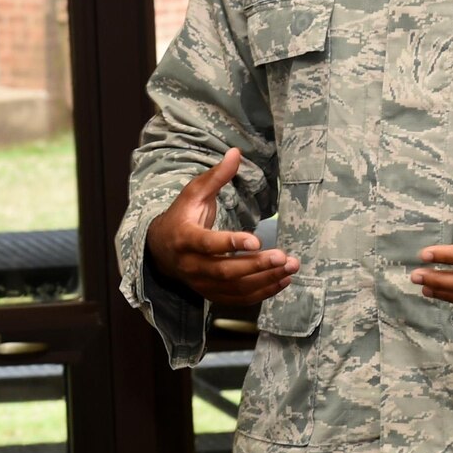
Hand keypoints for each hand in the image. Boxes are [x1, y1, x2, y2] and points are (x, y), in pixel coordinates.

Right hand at [144, 149, 297, 306]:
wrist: (161, 251)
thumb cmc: (182, 217)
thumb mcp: (194, 193)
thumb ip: (216, 176)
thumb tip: (236, 153)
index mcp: (185, 238)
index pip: (208, 244)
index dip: (231, 244)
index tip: (256, 241)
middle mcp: (192, 266)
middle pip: (225, 271)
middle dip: (257, 266)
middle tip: (283, 257)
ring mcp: (202, 283)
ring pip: (235, 288)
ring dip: (265, 280)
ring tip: (290, 268)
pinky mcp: (212, 294)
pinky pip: (238, 299)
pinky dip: (262, 293)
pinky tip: (282, 281)